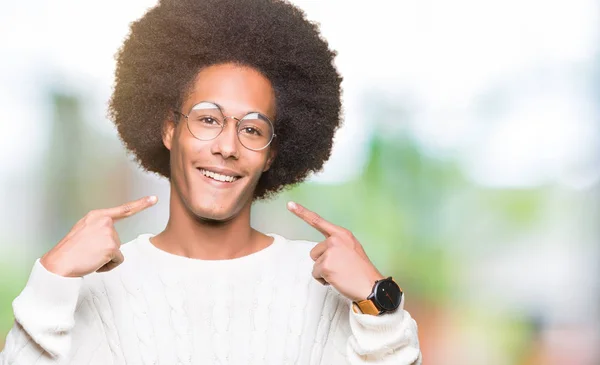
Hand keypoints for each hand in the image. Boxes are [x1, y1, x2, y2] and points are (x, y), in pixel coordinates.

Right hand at [40, 196, 157, 276]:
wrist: (59, 263)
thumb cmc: (70, 251)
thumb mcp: (83, 230)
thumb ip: (98, 228)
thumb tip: (111, 236)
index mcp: (97, 216)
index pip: (124, 209)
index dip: (141, 204)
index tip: (154, 199)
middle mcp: (104, 221)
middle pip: (117, 239)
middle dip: (105, 249)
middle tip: (87, 252)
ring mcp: (109, 233)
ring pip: (117, 251)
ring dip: (105, 258)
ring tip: (89, 257)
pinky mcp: (112, 247)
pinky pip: (118, 260)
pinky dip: (108, 266)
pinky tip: (94, 263)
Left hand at [287, 201, 383, 301]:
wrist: (371, 286)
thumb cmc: (361, 271)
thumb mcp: (352, 249)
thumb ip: (337, 244)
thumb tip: (324, 250)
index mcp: (342, 234)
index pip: (318, 221)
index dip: (302, 212)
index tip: (290, 205)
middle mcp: (335, 240)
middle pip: (314, 251)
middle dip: (323, 262)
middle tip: (341, 268)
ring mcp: (330, 251)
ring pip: (315, 263)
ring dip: (324, 271)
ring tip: (341, 274)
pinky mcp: (325, 265)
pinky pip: (315, 274)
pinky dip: (324, 280)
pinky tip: (338, 279)